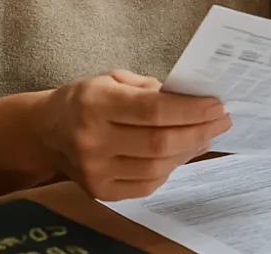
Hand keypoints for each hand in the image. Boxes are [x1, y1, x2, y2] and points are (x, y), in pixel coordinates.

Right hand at [36, 70, 231, 200]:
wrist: (47, 131)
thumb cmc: (88, 98)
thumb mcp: (114, 79)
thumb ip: (152, 88)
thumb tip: (195, 99)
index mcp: (96, 103)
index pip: (153, 110)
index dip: (190, 109)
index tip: (217, 105)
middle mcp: (93, 140)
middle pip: (159, 142)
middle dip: (199, 130)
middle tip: (222, 121)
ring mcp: (95, 171)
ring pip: (157, 166)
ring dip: (190, 150)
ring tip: (208, 135)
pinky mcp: (100, 191)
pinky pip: (147, 184)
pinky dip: (171, 168)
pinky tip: (184, 152)